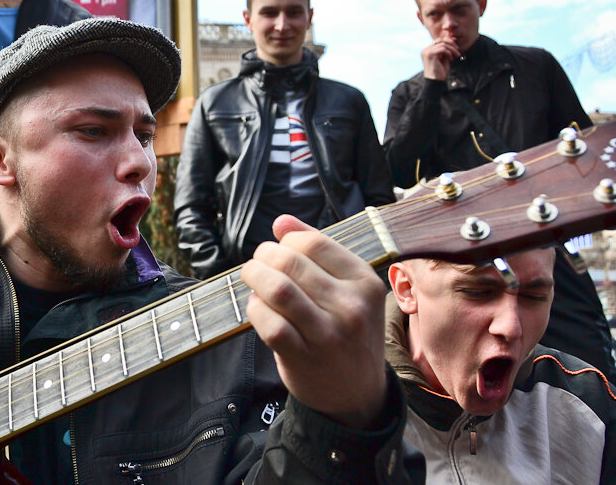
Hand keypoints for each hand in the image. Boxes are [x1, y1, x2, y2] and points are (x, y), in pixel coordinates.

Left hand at [242, 215, 386, 429]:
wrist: (357, 393)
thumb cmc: (347, 332)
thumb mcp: (347, 289)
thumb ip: (317, 251)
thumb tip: (281, 221)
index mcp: (364, 282)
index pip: (313, 243)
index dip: (285, 241)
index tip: (278, 250)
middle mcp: (351, 306)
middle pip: (290, 262)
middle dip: (263, 256)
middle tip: (257, 263)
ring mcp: (328, 333)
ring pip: (278, 289)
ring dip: (254, 277)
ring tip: (252, 278)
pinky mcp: (304, 356)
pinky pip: (268, 322)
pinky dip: (254, 309)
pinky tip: (257, 307)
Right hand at [421, 33, 459, 80]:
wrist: (435, 82)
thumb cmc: (440, 72)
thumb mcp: (444, 58)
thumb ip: (446, 50)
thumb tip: (452, 39)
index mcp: (427, 50)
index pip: (438, 40)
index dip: (448, 42)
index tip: (456, 47)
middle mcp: (425, 50)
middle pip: (440, 40)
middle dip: (451, 44)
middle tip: (458, 50)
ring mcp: (427, 52)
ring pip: (443, 44)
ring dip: (452, 50)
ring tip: (456, 56)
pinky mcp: (430, 55)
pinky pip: (443, 49)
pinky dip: (449, 53)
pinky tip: (451, 59)